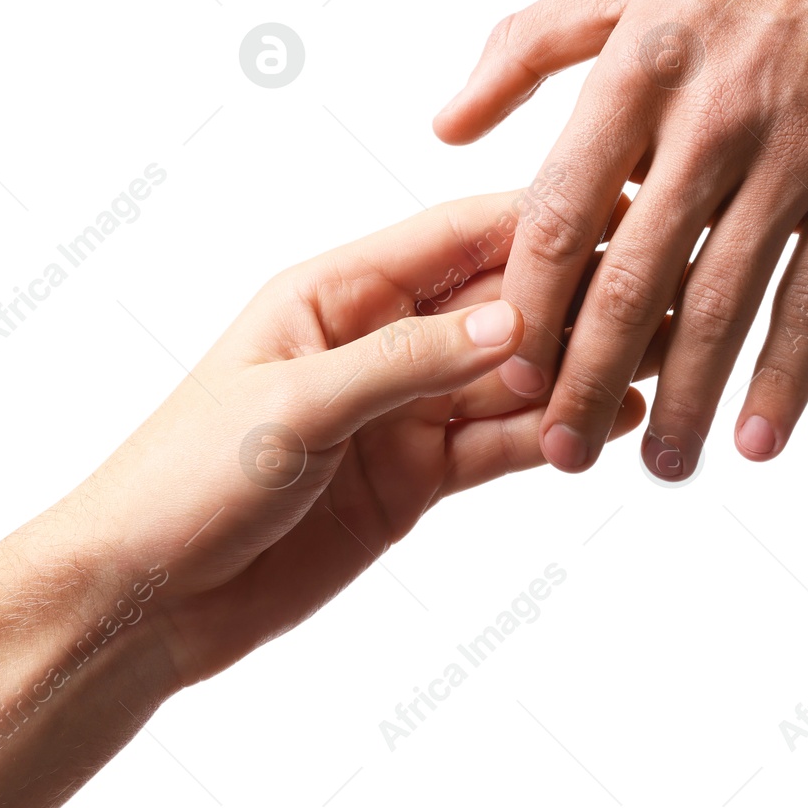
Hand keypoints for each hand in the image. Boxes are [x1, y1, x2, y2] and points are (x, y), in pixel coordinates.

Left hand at [77, 188, 645, 684]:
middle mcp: (377, 340)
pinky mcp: (413, 476)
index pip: (455, 238)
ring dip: (574, 370)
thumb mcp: (294, 407)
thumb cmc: (182, 479)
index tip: (621, 209)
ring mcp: (400, 411)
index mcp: (335, 292)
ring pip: (508, 377)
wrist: (145, 597)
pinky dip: (548, 435)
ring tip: (654, 361)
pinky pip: (496, 443)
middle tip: (662, 293)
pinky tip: (606, 423)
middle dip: (575, 299)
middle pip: (496, 306)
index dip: (539, 224)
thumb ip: (405, 364)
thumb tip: (511, 321)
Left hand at [434, 0, 807, 476]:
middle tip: (560, 454)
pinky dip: (788, 374)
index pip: (556, 213)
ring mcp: (799, 152)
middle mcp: (711, 118)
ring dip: (684, 397)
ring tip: (659, 469)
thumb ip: (520, 51)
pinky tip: (758, 438)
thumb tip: (443, 128)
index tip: (506, 370)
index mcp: (635, 69)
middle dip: (587, 377)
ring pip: (724, 302)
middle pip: (630, 277)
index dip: (527, 304)